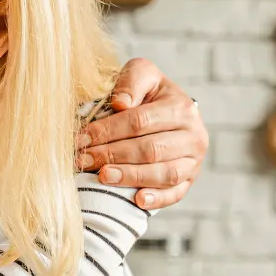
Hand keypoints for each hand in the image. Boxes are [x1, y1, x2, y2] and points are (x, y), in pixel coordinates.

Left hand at [76, 58, 207, 210]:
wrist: (170, 110)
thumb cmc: (149, 93)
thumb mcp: (142, 75)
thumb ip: (131, 82)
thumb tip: (120, 103)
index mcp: (181, 107)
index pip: (139, 122)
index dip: (107, 131)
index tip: (81, 138)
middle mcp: (194, 135)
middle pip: (149, 149)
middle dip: (112, 155)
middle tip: (84, 159)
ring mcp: (194, 160)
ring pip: (164, 173)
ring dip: (130, 176)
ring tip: (102, 176)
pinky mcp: (190, 179)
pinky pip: (176, 193)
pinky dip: (157, 198)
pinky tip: (136, 200)